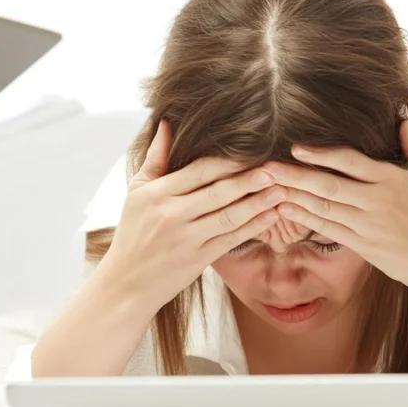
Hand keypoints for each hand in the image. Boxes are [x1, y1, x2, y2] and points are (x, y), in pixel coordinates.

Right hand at [98, 120, 285, 310]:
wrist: (126, 282)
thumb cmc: (133, 233)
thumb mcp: (137, 192)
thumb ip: (156, 158)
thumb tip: (167, 123)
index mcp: (157, 194)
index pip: (199, 171)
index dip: (229, 161)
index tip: (253, 151)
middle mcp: (172, 215)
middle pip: (218, 192)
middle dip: (249, 180)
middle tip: (275, 169)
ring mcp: (186, 239)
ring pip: (229, 217)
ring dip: (258, 204)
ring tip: (280, 191)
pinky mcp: (197, 259)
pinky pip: (231, 240)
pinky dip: (253, 228)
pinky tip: (271, 217)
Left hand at [267, 120, 407, 291]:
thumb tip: (403, 116)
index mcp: (390, 179)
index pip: (351, 162)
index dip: (322, 154)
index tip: (296, 148)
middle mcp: (376, 201)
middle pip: (329, 186)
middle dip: (296, 176)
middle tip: (269, 167)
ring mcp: (366, 224)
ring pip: (324, 208)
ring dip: (294, 197)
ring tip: (269, 187)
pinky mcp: (360, 244)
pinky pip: (327, 228)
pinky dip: (305, 218)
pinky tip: (285, 209)